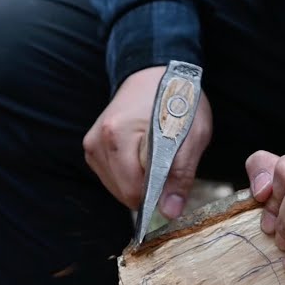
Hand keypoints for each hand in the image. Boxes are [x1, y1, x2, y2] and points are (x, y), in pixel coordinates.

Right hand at [84, 65, 212, 217]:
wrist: (156, 73)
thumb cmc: (177, 100)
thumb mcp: (193, 135)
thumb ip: (181, 175)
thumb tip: (169, 212)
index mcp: (119, 135)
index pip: (133, 191)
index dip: (156, 197)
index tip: (172, 186)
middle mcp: (98, 140)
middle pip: (123, 192)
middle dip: (148, 188)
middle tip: (166, 163)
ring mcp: (92, 143)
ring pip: (116, 187)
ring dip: (138, 181)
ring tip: (153, 155)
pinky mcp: (91, 146)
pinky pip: (110, 176)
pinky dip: (128, 174)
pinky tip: (140, 155)